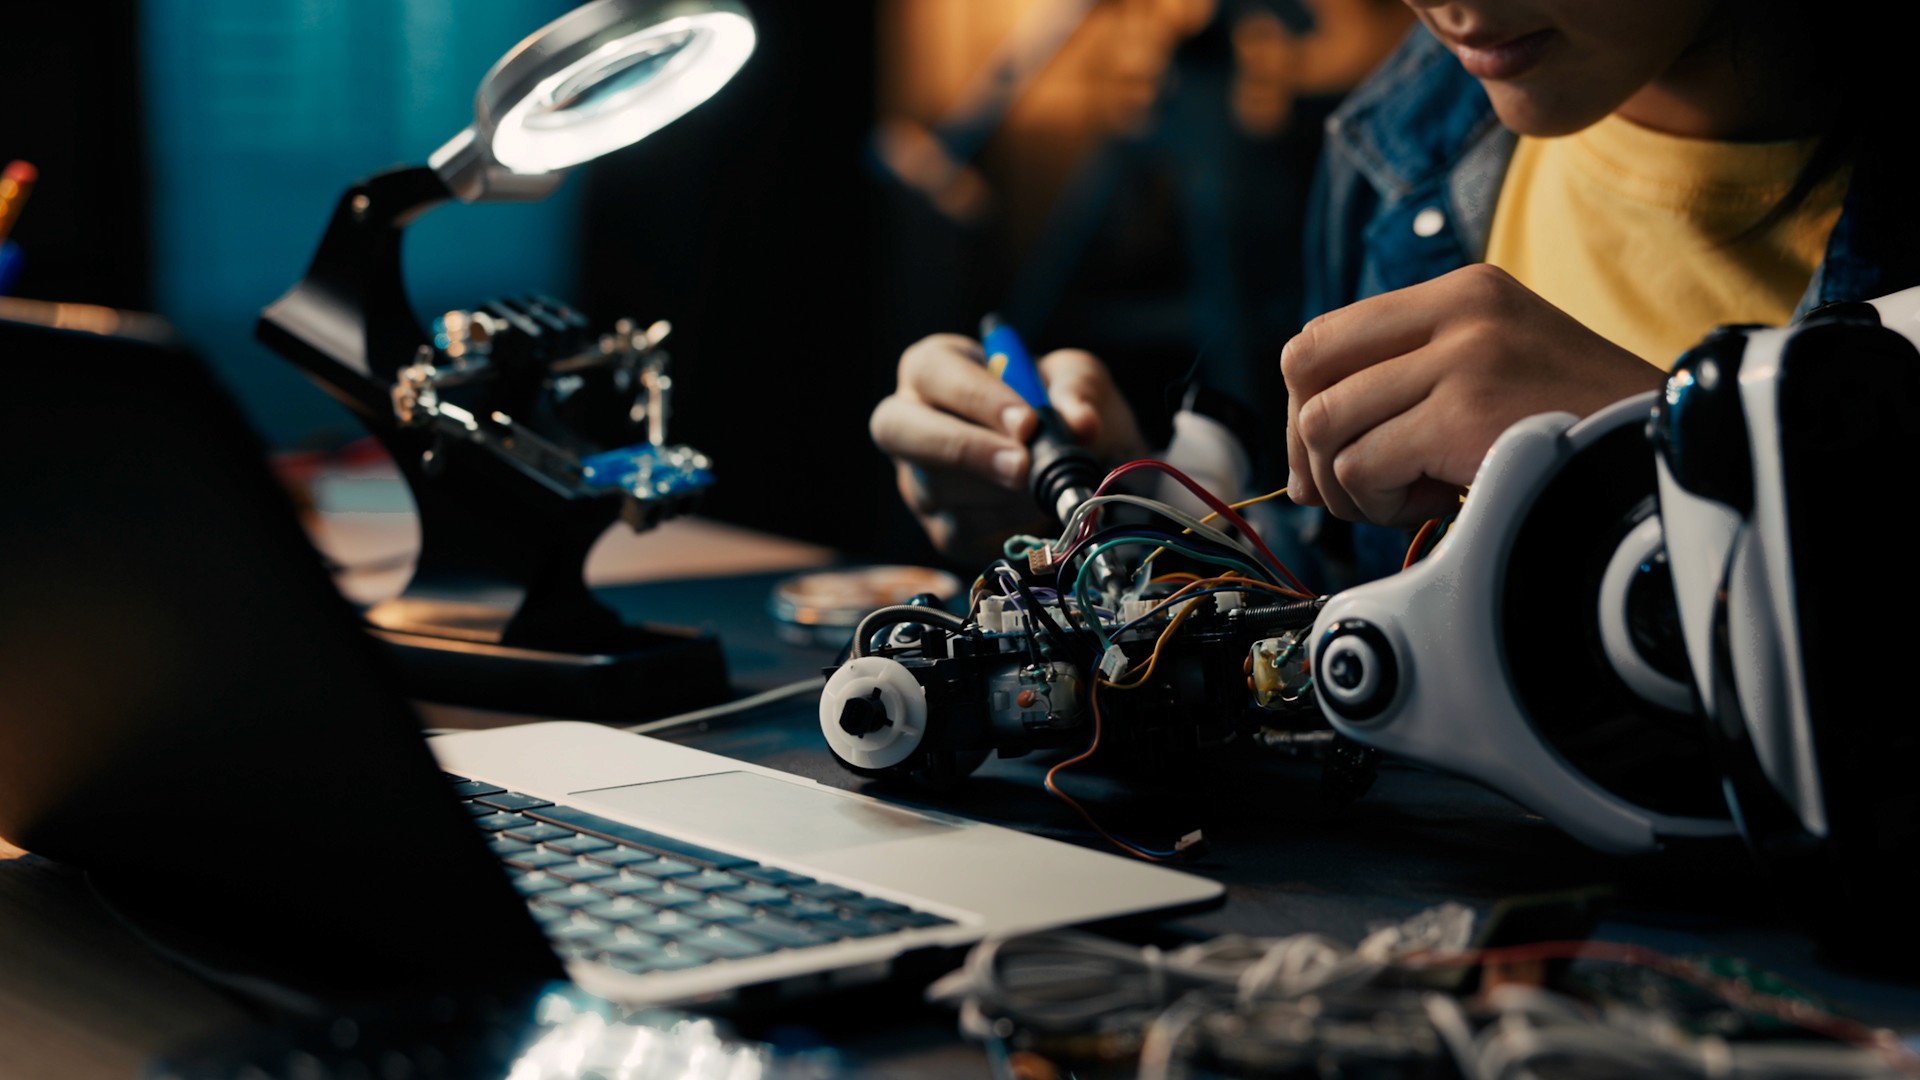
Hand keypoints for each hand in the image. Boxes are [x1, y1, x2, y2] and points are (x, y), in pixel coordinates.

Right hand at [871, 333, 1145, 560]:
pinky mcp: (941, 528)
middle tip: (1021, 467)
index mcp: (934, 368)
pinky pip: (961, 529)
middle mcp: (909, 420)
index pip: (933, 372)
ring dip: (998, 492)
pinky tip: (1034, 507)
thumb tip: (1082, 424)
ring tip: (1044, 484)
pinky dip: (1006, 521)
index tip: (1027, 422)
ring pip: (935, 488)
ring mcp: (917, 479)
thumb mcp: (1076, 378)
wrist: (1077, 459)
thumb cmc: (1060, 403)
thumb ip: (1078, 390)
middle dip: (962, 450)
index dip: (976, 397)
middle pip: (897, 430)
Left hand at [1281, 264, 1665, 527]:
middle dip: (1307, 440)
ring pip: (1325, 422)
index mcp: (1464, 292)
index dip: (1308, 400)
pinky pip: (1362, 465)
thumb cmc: (1580, 430)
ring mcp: (1462, 357)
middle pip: (1305, 364)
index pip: (1327, 333)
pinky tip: (1434, 504)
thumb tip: (1305, 457)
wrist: (1667, 452)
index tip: (1328, 454)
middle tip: (1346, 487)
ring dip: (1350, 482)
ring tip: (1407, 497)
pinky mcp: (1464, 412)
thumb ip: (1411, 387)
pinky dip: (1380, 503)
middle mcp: (1458, 311)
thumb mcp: (1496, 375)